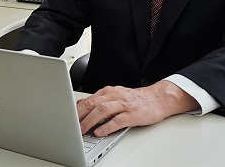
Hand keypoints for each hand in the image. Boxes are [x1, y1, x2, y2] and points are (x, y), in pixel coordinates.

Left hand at [76, 80, 198, 136]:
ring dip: (90, 120)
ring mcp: (124, 104)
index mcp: (108, 92)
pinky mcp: (132, 114)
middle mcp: (114, 96)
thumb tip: (80, 106)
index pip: (88, 99)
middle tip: (70, 125)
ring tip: (82, 130)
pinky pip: (118, 120)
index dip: (76, 109)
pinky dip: (107, 126)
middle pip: (92, 103)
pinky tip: (100, 132)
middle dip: (79, 115)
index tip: (66, 118)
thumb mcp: (114, 96)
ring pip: (103, 110)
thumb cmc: (135, 100)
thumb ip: (99, 101)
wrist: (157, 98)